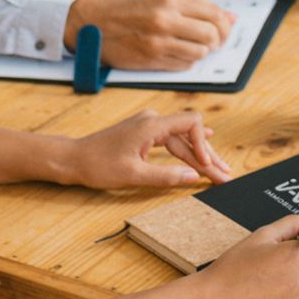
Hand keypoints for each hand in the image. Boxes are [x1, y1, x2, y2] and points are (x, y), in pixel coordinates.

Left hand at [61, 110, 232, 189]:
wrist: (74, 159)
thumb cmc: (98, 165)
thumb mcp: (133, 175)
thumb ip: (165, 176)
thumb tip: (192, 177)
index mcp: (151, 125)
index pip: (190, 123)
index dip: (203, 144)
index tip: (207, 166)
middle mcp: (152, 121)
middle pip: (189, 134)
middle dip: (207, 156)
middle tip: (224, 176)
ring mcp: (148, 126)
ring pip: (181, 140)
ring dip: (198, 157)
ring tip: (217, 172)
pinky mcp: (144, 134)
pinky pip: (171, 141)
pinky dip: (186, 151)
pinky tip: (200, 152)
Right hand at [64, 0, 234, 69]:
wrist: (94, 24)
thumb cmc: (127, 10)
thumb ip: (190, 7)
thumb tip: (227, 17)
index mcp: (168, 0)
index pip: (212, 12)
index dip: (224, 21)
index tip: (225, 25)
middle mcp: (165, 21)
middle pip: (210, 34)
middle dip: (218, 39)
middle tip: (215, 40)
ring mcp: (159, 43)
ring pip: (199, 53)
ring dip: (202, 52)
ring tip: (193, 46)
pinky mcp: (152, 61)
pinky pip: (183, 65)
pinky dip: (187, 61)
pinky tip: (178, 53)